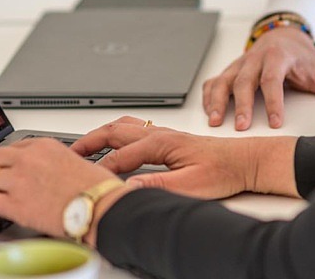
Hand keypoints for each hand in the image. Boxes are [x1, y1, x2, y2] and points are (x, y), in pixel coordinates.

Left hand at [0, 137, 128, 243]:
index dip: (6, 159)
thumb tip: (52, 172)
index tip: (4, 166)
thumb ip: (58, 162)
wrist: (100, 207)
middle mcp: (27, 159)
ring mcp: (19, 181)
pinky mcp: (15, 205)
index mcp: (44, 146)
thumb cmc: (97, 189)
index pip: (14, 147)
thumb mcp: (76, 162)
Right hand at [71, 116, 297, 198]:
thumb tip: (128, 189)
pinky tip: (115, 142)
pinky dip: (115, 133)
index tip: (84, 179)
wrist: (245, 161)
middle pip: (114, 131)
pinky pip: (133, 128)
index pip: (120, 156)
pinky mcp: (167, 137)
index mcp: (161, 143)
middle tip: (69, 152)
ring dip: (101, 133)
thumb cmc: (224, 171)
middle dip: (88, 141)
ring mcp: (162, 133)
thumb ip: (157, 186)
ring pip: (122, 126)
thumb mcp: (191, 185)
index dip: (100, 169)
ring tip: (84, 145)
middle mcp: (159, 133)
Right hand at [203, 27, 314, 129]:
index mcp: (278, 58)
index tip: (275, 123)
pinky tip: (209, 111)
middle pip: (244, 81)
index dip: (273, 102)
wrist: (285, 36)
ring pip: (223, 80)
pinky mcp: (230, 70)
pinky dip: (208, 96)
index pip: (273, 80)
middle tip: (241, 127)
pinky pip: (214, 81)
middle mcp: (255, 59)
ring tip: (215, 121)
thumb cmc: (300, 58)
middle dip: (242, 105)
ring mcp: (240, 64)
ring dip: (217, 101)